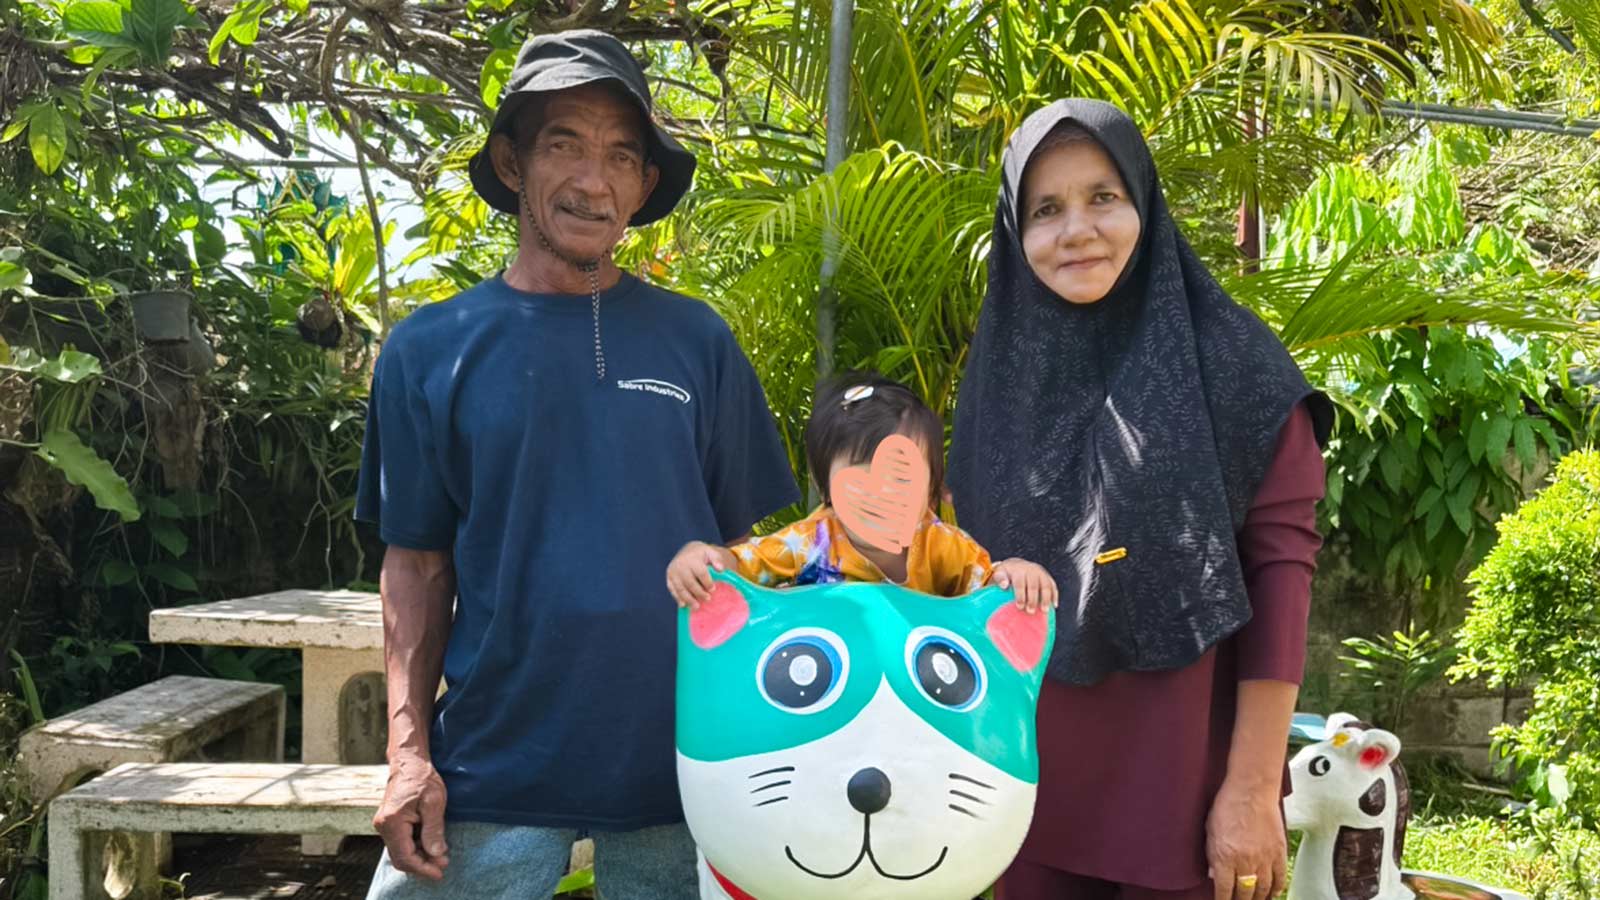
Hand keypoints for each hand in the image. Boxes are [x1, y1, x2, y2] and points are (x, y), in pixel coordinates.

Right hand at [374, 754, 449, 880]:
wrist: (408, 761)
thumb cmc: (422, 777)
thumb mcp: (434, 802)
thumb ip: (434, 829)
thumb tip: (436, 853)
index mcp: (392, 821)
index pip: (405, 856)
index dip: (423, 867)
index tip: (440, 871)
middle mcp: (383, 825)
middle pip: (400, 858)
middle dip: (422, 865)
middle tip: (443, 864)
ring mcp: (384, 824)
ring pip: (400, 852)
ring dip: (420, 856)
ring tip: (441, 855)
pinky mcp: (388, 822)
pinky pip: (400, 842)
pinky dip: (415, 847)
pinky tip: (430, 844)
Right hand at [667, 541, 735, 609]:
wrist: (687, 550)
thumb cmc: (701, 554)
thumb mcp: (711, 553)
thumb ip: (717, 560)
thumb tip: (721, 569)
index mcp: (692, 559)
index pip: (700, 573)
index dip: (707, 582)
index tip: (713, 590)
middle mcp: (681, 565)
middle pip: (690, 582)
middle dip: (699, 593)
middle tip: (708, 599)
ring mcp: (673, 572)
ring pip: (680, 588)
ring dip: (688, 599)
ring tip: (696, 607)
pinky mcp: (669, 578)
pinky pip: (673, 590)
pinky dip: (678, 598)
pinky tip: (683, 605)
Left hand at [989, 559, 1057, 612]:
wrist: (1017, 565)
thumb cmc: (1006, 574)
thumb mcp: (999, 573)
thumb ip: (999, 578)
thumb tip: (1004, 585)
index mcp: (1019, 570)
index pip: (1020, 583)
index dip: (1020, 596)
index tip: (1019, 606)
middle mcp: (1031, 570)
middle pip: (1034, 586)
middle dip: (1032, 599)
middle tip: (1030, 611)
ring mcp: (1041, 573)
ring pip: (1045, 586)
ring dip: (1046, 599)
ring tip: (1044, 610)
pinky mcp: (1048, 577)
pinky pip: (1053, 586)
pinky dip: (1054, 595)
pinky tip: (1054, 605)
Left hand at [1206, 777, 1287, 899]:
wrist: (1251, 790)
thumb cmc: (1227, 805)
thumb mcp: (1210, 831)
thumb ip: (1212, 855)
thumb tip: (1214, 875)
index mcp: (1224, 856)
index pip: (1224, 890)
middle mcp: (1245, 861)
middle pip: (1245, 893)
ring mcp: (1264, 858)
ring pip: (1263, 889)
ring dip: (1258, 898)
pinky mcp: (1279, 852)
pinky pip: (1280, 878)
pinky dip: (1276, 889)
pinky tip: (1272, 893)